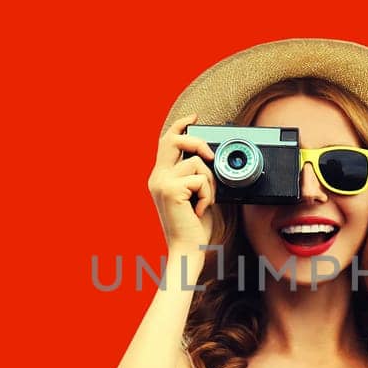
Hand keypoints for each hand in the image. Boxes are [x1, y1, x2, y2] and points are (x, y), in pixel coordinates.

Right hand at [148, 114, 217, 253]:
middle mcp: (156, 177)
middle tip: (211, 156)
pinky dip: (207, 195)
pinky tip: (199, 210)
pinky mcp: (171, 190)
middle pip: (175, 140)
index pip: (166, 141)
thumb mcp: (193, 195)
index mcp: (160, 177)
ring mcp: (161, 183)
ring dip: (208, 183)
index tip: (194, 117)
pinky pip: (200, 180)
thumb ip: (194, 176)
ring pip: (195, 163)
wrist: (188, 249)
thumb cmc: (193, 227)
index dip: (179, 125)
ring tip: (203, 202)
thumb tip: (207, 157)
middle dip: (197, 141)